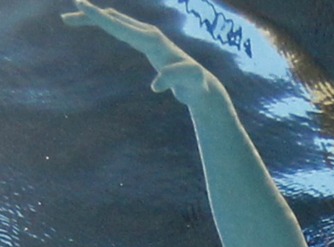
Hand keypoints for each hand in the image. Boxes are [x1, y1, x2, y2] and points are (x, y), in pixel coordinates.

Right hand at [62, 0, 217, 105]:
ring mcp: (148, 37)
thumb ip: (173, 80)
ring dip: (96, 19)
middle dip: (91, 16)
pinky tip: (98, 23)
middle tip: (67, 15)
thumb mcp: (187, 82)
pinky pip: (122, 29)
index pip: (120, 27)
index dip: (100, 17)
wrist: (201, 84)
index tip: (82, 4)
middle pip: (115, 20)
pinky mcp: (147, 43)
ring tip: (71, 19)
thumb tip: (156, 86)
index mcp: (152, 40)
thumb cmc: (194, 83)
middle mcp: (149, 34)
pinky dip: (108, 25)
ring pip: (117, 23)